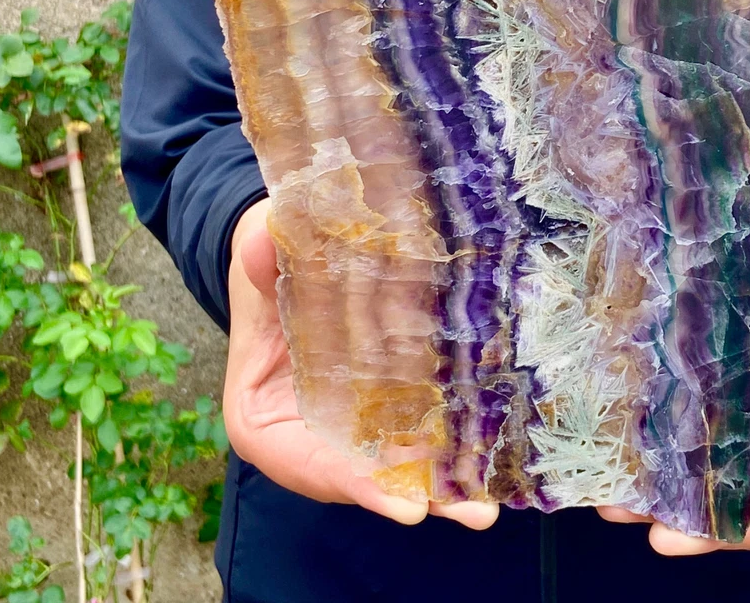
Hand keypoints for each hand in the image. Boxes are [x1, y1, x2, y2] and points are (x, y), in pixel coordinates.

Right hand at [221, 197, 497, 529]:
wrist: (292, 255)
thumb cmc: (269, 268)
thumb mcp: (258, 260)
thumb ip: (260, 259)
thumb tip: (265, 238)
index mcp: (261, 415)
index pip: (302, 462)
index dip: (352, 483)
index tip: (402, 502)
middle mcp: (308, 432)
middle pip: (359, 474)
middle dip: (415, 494)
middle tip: (470, 511)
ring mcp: (349, 423)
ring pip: (395, 461)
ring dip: (443, 482)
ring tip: (488, 502)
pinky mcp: (383, 404)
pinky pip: (415, 429)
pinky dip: (448, 444)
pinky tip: (491, 450)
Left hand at [597, 262, 749, 552]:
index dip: (722, 529)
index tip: (670, 535)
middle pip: (726, 515)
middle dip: (670, 512)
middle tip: (615, 505)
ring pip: (698, 490)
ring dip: (650, 487)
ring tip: (601, 484)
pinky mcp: (721, 444)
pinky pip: (685, 454)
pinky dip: (654, 449)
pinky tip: (613, 440)